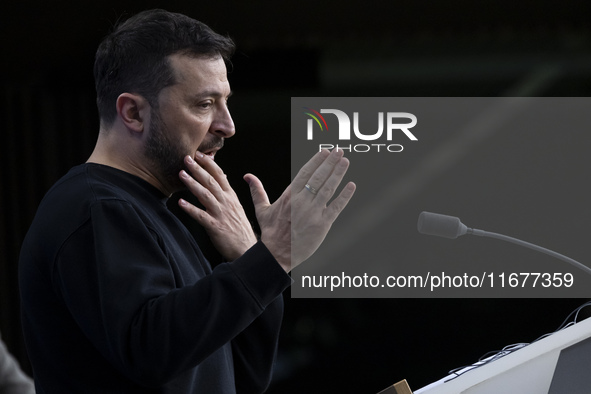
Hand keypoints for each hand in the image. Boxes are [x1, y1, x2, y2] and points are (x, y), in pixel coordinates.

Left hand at [178, 154, 257, 260]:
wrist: (246, 248)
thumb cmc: (240, 228)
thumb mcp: (237, 206)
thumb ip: (228, 191)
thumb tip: (224, 176)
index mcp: (231, 196)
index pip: (220, 175)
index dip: (209, 164)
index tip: (199, 154)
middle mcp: (226, 202)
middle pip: (211, 181)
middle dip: (198, 168)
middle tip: (187, 157)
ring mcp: (221, 214)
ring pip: (205, 195)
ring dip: (193, 184)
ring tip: (181, 174)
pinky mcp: (215, 227)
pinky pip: (201, 216)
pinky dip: (190, 209)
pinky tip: (181, 203)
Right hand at [244, 149, 355, 271]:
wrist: (277, 254)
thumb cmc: (271, 232)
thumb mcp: (262, 210)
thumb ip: (257, 191)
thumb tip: (247, 176)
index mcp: (289, 196)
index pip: (305, 173)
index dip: (316, 161)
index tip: (325, 152)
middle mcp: (301, 202)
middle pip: (318, 177)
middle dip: (330, 163)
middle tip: (339, 151)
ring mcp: (313, 213)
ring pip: (328, 189)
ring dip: (338, 174)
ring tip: (345, 162)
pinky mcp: (322, 224)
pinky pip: (336, 207)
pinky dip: (344, 196)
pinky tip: (351, 185)